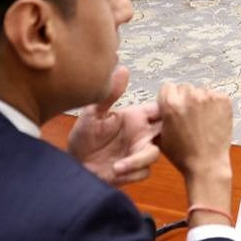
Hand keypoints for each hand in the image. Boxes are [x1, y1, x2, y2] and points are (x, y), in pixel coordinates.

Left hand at [67, 65, 160, 185]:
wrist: (72, 164)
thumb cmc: (83, 136)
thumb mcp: (93, 113)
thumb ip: (110, 94)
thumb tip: (123, 68)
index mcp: (136, 117)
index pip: (160, 109)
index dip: (168, 108)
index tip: (167, 109)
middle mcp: (141, 134)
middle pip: (166, 132)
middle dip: (163, 134)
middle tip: (147, 137)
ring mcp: (138, 153)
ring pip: (154, 154)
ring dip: (139, 160)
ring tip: (118, 166)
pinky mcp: (133, 171)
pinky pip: (144, 171)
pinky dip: (132, 172)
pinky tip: (115, 171)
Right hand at [155, 82, 234, 207]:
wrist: (207, 164)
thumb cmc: (184, 154)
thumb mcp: (161, 136)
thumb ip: (158, 118)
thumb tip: (159, 108)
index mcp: (171, 104)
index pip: (167, 87)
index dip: (170, 97)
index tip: (175, 105)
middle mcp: (189, 97)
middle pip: (185, 88)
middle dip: (186, 99)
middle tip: (189, 115)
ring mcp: (208, 97)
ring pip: (201, 91)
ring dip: (201, 101)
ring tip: (202, 120)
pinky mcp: (223, 100)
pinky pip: (216, 95)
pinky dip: (215, 104)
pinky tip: (212, 119)